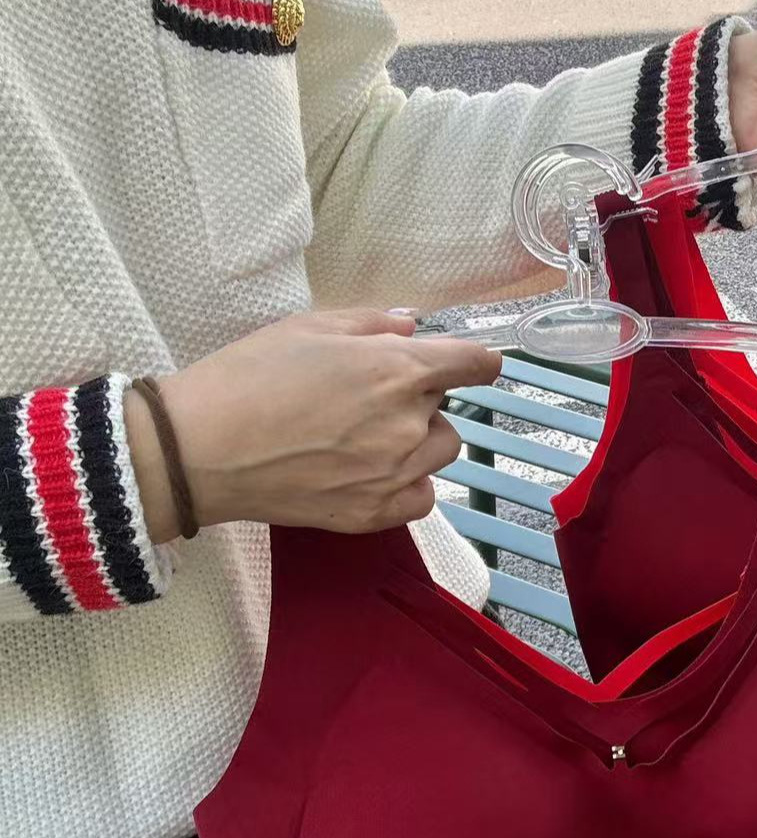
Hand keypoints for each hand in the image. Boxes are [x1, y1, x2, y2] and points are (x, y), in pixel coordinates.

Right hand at [124, 308, 500, 542]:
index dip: (477, 360)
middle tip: (365, 396)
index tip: (473, 364)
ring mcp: (394, 473)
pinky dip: (410, 483)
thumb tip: (412, 326)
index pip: (473, 364)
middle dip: (417, 396)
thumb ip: (372, 324)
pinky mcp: (374, 514)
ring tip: (367, 435)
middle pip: (443, 406)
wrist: (199, 450)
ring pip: (440, 450)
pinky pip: (423, 497)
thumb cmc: (248, 378)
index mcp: (397, 370)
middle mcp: (407, 423)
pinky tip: (374, 472)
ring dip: (419, 439)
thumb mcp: (308, 328)